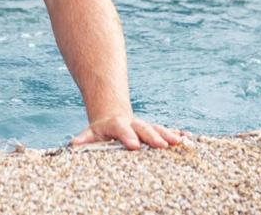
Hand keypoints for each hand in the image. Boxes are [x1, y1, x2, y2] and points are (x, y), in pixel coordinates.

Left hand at [71, 114, 188, 150]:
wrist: (113, 114)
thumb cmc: (101, 131)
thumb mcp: (91, 134)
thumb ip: (85, 140)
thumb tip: (73, 145)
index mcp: (116, 124)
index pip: (121, 129)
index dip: (127, 137)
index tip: (134, 146)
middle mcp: (133, 124)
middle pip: (143, 128)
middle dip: (152, 137)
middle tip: (161, 145)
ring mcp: (144, 126)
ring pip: (157, 129)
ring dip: (167, 135)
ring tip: (179, 141)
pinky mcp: (154, 131)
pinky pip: (166, 132)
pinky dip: (176, 134)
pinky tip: (187, 137)